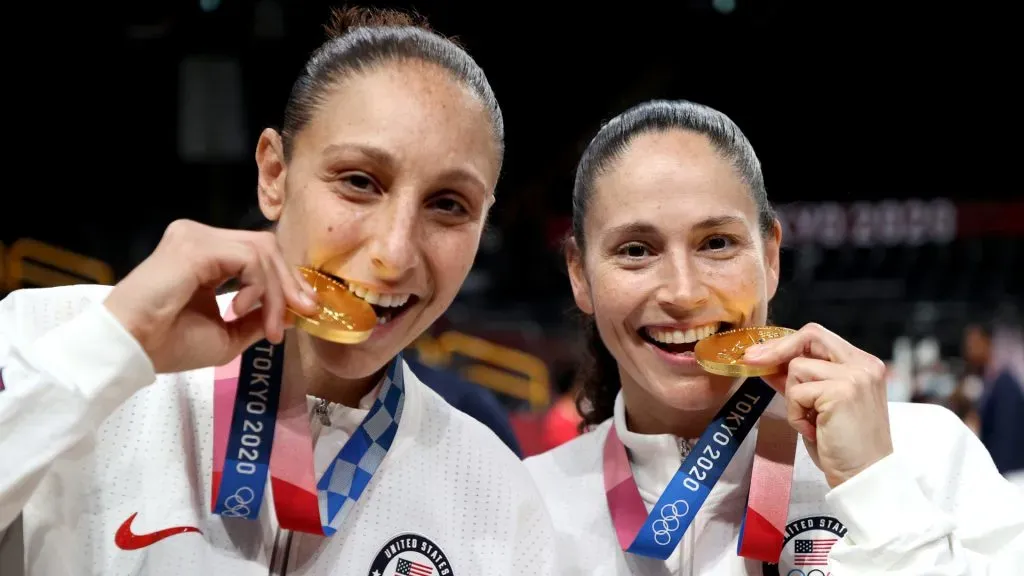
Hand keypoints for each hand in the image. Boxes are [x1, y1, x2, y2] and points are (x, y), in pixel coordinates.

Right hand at [103, 219, 318, 372]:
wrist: (130, 349)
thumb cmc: (169, 345)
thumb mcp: (227, 335)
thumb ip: (258, 319)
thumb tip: (292, 312)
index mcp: (206, 256)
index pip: (258, 253)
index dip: (287, 279)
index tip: (305, 310)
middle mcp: (201, 238)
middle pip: (265, 246)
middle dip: (290, 282)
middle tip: (304, 313)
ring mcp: (197, 237)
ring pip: (261, 251)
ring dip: (276, 292)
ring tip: (268, 326)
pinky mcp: (196, 245)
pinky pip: (248, 258)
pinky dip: (258, 286)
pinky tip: (240, 310)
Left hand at [742, 323, 892, 487]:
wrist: (863, 477)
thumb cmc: (842, 446)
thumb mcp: (818, 406)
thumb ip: (800, 381)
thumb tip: (764, 362)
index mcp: (863, 365)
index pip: (818, 337)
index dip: (786, 343)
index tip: (759, 354)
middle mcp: (864, 365)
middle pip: (810, 335)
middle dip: (775, 348)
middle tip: (750, 361)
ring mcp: (855, 376)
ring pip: (797, 367)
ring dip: (793, 398)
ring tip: (810, 422)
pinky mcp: (842, 392)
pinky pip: (796, 392)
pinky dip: (796, 414)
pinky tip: (813, 430)